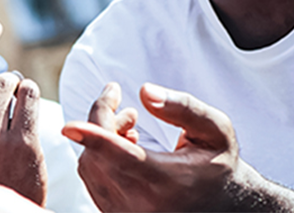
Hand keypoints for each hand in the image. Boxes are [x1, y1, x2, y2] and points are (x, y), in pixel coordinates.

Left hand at [62, 82, 255, 211]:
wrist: (224, 206)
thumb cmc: (218, 164)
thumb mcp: (215, 130)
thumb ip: (183, 108)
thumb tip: (144, 91)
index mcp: (169, 183)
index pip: (120, 158)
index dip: (92, 139)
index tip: (69, 125)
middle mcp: (144, 205)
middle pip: (98, 156)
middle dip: (104, 123)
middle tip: (128, 110)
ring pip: (90, 168)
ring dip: (100, 139)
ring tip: (131, 127)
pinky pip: (92, 181)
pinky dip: (99, 157)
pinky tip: (125, 147)